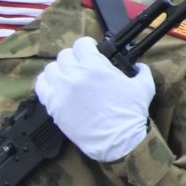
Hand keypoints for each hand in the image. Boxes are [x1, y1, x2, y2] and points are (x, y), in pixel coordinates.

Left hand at [34, 36, 154, 161]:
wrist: (116, 141)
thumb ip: (141, 71)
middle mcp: (75, 75)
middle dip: (74, 58)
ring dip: (60, 70)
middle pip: (65, 55)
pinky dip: (46, 83)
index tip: (91, 51)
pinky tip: (55, 86)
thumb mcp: (144, 87)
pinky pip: (41, 86)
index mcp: (96, 67)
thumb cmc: (130, 114)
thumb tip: (139, 66)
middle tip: (81, 67)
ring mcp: (61, 90)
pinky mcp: (52, 105)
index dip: (87, 46)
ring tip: (68, 77)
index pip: (82, 44)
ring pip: (51, 69)